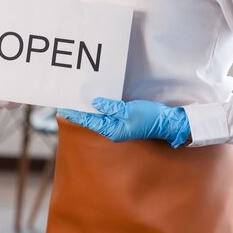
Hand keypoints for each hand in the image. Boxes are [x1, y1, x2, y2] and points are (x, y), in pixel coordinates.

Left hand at [57, 98, 190, 147]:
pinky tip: (96, 102)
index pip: (89, 121)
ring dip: (89, 110)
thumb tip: (95, 103)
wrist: (168, 122)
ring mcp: (119, 126)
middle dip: (79, 112)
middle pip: (91, 120)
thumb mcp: (129, 110)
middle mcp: (113, 130)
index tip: (64, 109)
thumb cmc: (150, 118)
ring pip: (99, 117)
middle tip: (67, 103)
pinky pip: (108, 115)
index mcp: (112, 130)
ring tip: (78, 101)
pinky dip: (100, 108)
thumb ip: (111, 107)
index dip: (76, 114)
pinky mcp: (124, 121)